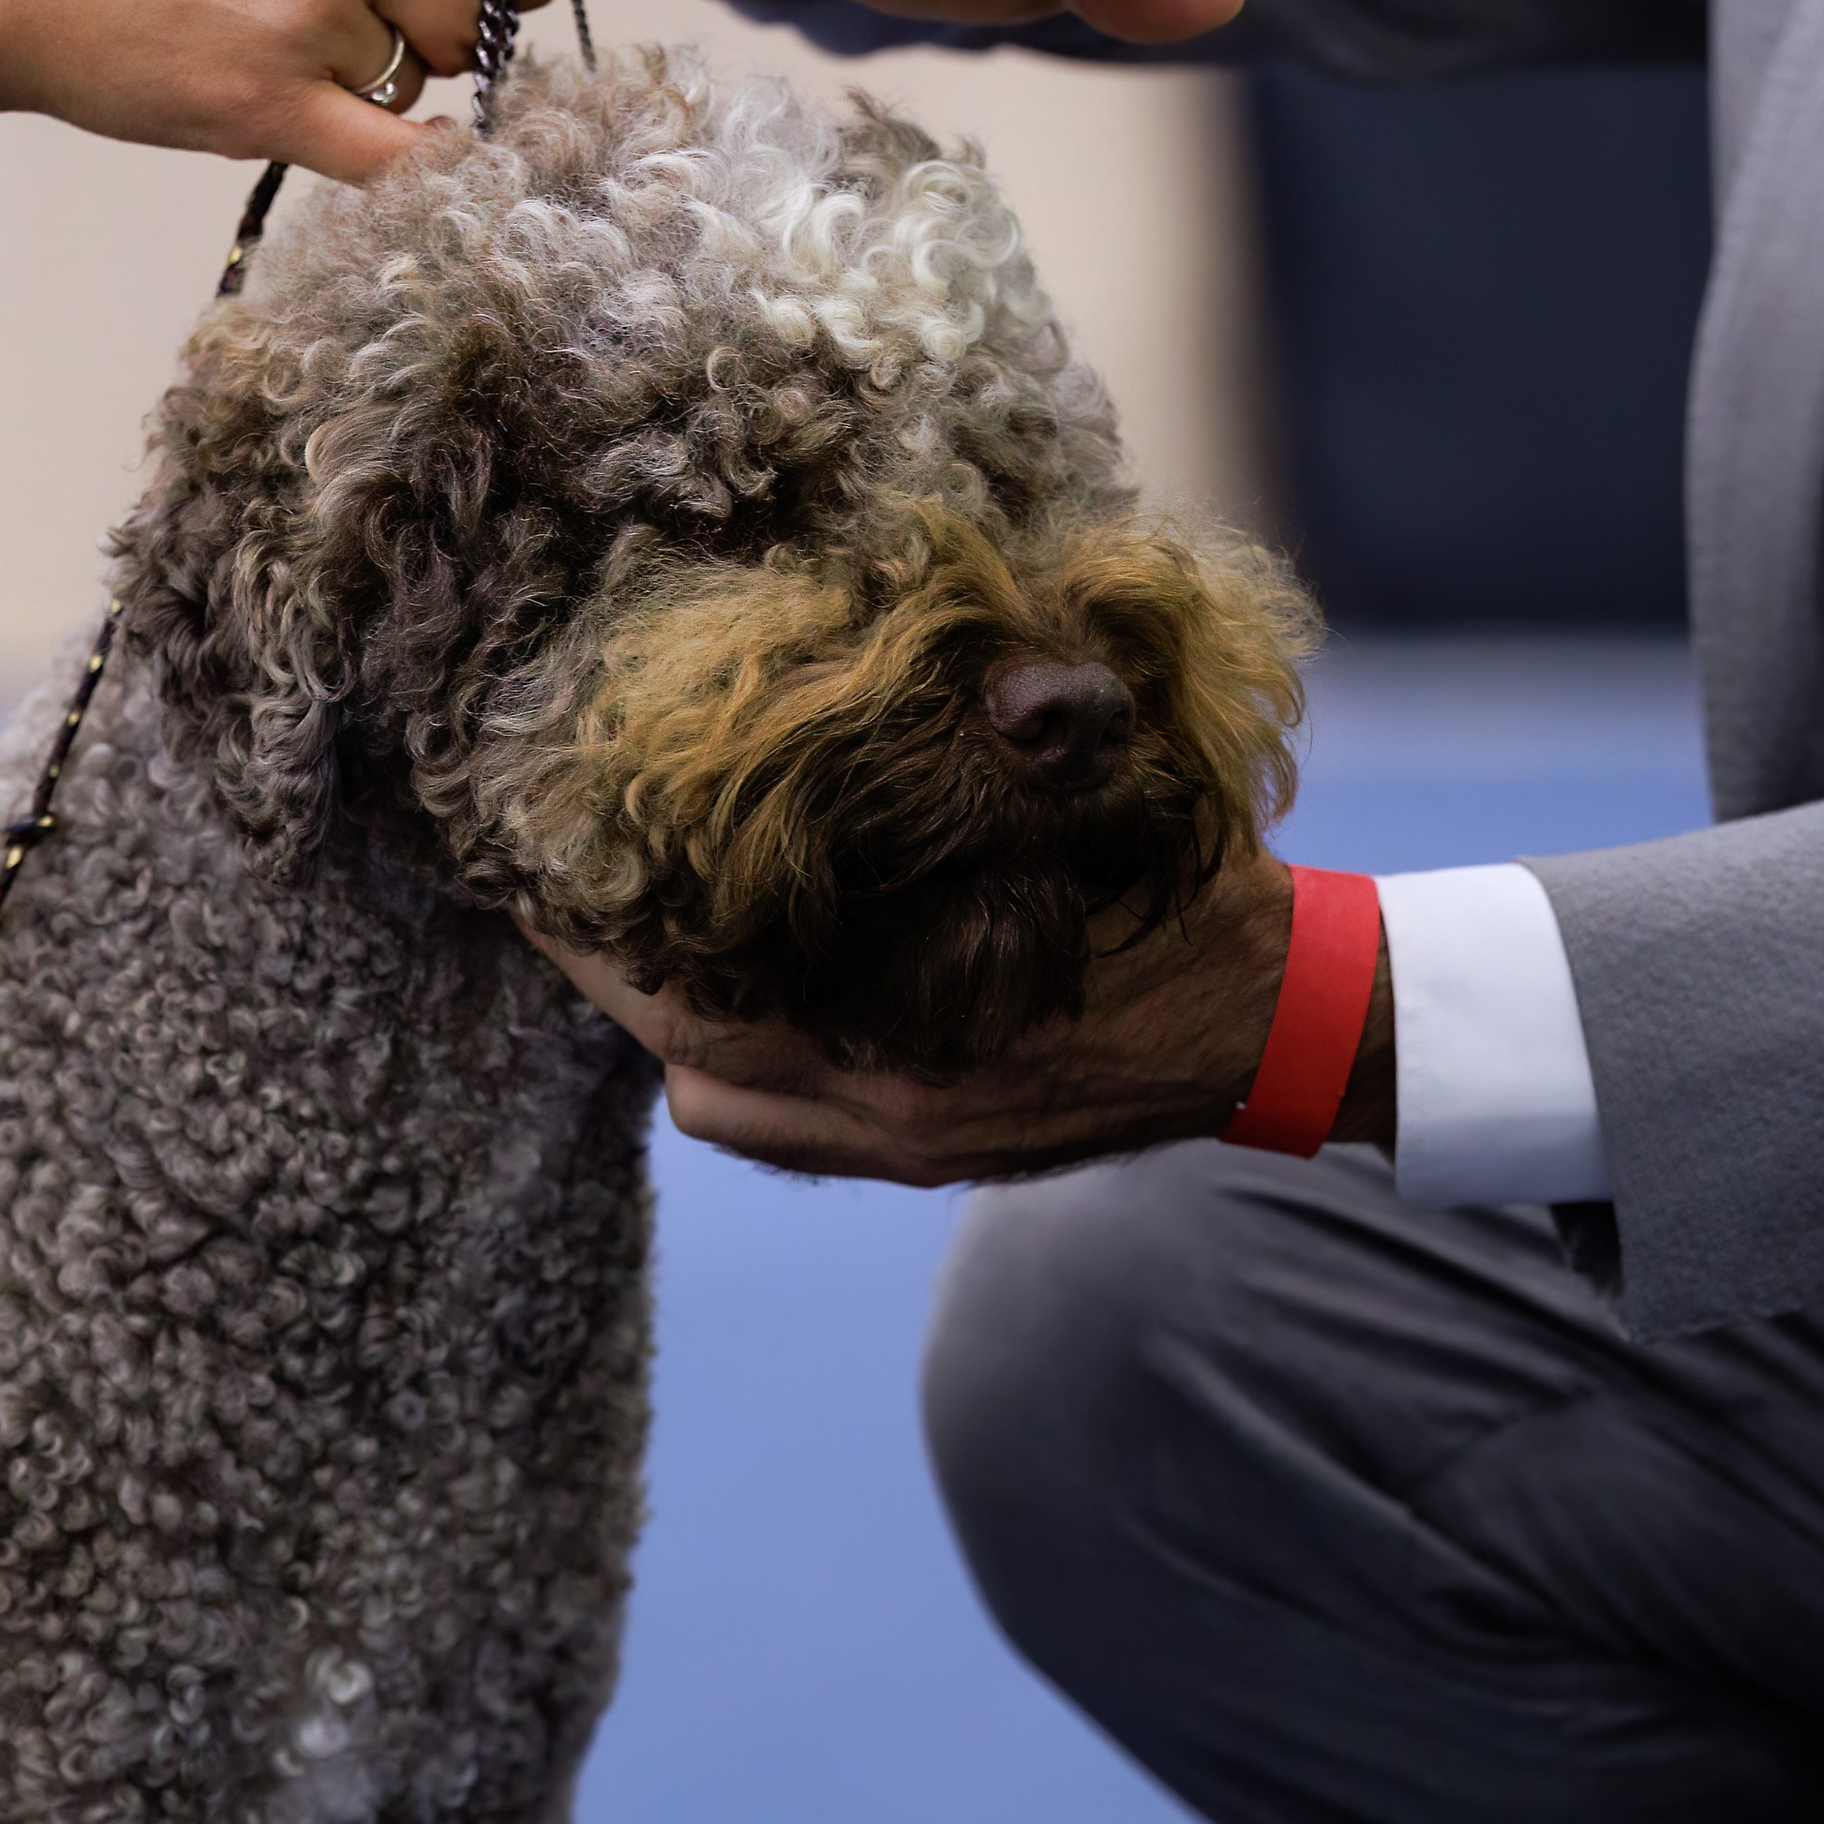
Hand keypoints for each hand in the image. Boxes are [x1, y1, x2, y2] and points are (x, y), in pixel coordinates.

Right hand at [0, 0, 572, 178]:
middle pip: (476, 18)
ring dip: (378, 87)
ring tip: (284, 51)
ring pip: (420, 85)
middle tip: (360, 33)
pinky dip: (417, 169)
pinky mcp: (268, 103)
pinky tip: (406, 159)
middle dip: (441, 40)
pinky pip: (399, 160)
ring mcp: (306, 14)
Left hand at [525, 850, 1394, 1184]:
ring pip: (724, 1107)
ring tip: (633, 935)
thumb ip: (978, 767)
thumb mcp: (1086, 806)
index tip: (539, 862)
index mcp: (921, 1031)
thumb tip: (886, 671)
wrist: (1283, 1024)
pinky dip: (732, 1065)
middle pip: (687, 1062)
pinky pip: (781, 1129)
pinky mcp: (930, 1152)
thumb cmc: (1187, 895)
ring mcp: (911, 1139)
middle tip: (550, 892)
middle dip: (609, 977)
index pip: (702, 999)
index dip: (605, 936)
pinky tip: (731, 993)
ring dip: (667, 1024)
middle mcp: (896, 1107)